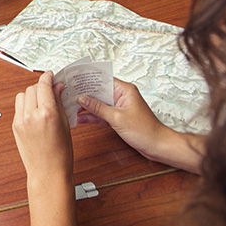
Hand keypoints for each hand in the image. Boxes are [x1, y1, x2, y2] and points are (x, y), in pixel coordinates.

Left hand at [13, 71, 82, 225]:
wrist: (48, 172)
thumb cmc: (61, 153)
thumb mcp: (65, 125)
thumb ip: (59, 103)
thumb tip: (58, 87)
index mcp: (47, 114)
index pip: (43, 86)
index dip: (48, 77)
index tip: (51, 75)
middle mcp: (31, 115)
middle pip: (32, 88)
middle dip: (41, 87)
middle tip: (50, 90)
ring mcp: (20, 121)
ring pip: (22, 95)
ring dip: (32, 95)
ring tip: (42, 102)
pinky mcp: (15, 126)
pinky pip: (18, 107)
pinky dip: (26, 105)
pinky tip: (35, 112)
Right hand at [77, 78, 204, 172]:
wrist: (158, 146)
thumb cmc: (145, 131)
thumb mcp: (117, 118)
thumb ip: (98, 108)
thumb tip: (82, 98)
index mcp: (124, 90)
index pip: (102, 79)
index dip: (87, 79)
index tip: (74, 79)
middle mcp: (121, 96)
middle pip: (98, 91)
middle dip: (83, 94)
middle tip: (68, 94)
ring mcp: (119, 107)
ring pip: (98, 103)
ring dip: (86, 107)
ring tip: (70, 107)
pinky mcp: (118, 118)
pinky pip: (101, 114)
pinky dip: (92, 117)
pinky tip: (80, 119)